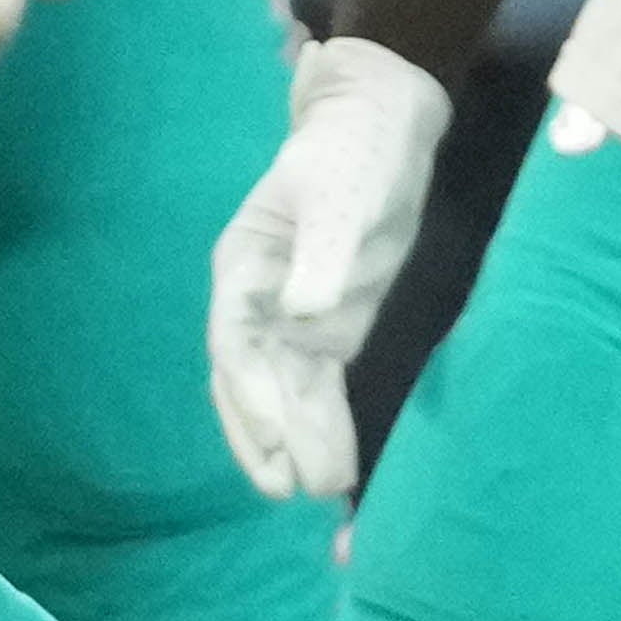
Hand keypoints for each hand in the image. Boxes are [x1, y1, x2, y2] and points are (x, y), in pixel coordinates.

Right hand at [205, 33, 453, 499]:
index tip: (274, 439)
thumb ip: (323, 252)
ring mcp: (292, 319)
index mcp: (245, 264)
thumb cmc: (352, 152)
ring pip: (282, 392)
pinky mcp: (329, 329)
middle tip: (288, 488)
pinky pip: (316, 387)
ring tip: (312, 492)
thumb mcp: (340, 195)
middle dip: (266, 435)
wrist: (383, 128)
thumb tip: (303, 313)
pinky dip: (322, 425)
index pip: (237, 341)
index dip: (250, 394)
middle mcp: (259, 300)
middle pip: (251, 380)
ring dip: (293, 441)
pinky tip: (335, 467)